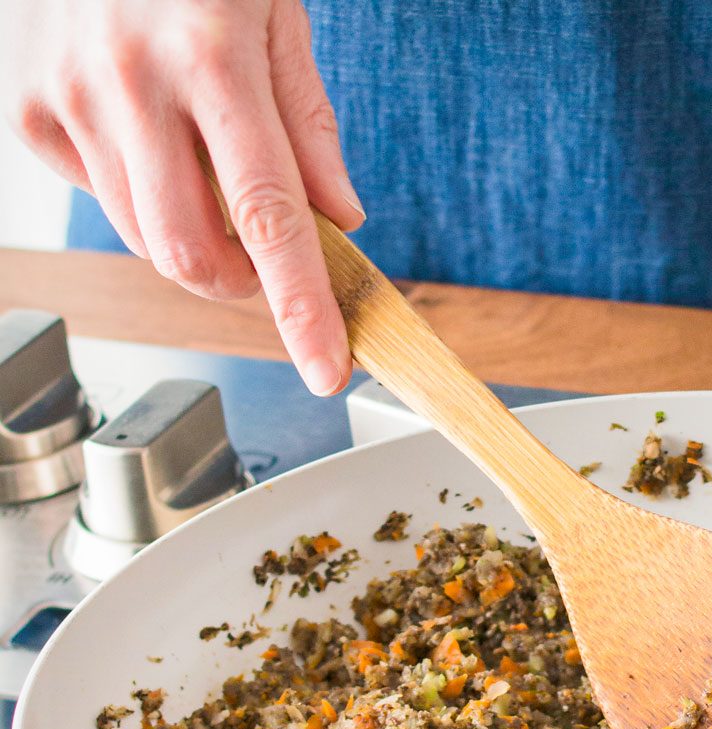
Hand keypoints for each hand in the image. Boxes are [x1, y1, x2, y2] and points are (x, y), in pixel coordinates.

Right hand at [1, 0, 362, 394]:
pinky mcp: (27, 110)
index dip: (303, 308)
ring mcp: (67, 98)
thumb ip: (310, 124)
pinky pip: (103, 199)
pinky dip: (142, 191)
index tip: (326, 368)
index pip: (270, 220)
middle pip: (191, 257)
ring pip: (146, 239)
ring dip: (193, 236)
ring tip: (201, 157)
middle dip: (240, 281)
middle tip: (263, 252)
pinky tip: (145, 127)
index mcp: (213, 59)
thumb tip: (339, 218)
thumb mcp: (279, 10)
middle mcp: (129, 84)